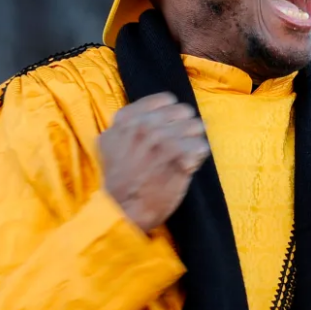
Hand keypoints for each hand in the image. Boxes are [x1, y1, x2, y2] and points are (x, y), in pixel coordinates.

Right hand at [100, 92, 209, 232]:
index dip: (171, 113)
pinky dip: (197, 158)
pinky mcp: (181, 159)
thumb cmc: (117, 178)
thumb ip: (125, 124)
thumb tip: (144, 115)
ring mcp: (164, 141)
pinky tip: (186, 167)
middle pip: (185, 112)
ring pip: (197, 127)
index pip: (167, 100)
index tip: (171, 125)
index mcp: (128, 119)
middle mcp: (146, 125)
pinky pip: (202, 148)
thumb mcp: (108, 142)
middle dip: (185, 126)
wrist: (122, 209)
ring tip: (183, 155)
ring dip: (193, 140)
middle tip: (180, 142)